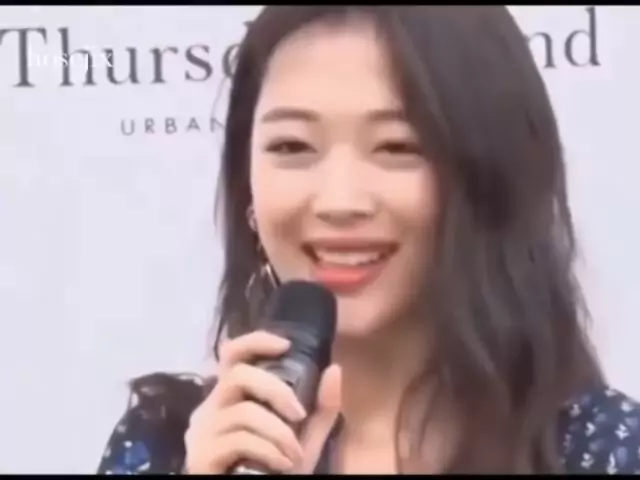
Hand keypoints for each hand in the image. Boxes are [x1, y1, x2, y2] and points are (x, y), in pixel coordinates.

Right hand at [184, 330, 341, 473]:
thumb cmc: (275, 468)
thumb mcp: (305, 437)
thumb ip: (321, 407)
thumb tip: (335, 369)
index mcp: (231, 396)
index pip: (231, 353)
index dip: (255, 342)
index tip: (285, 345)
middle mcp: (210, 407)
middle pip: (237, 374)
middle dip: (275, 390)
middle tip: (299, 413)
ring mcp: (202, 431)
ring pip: (243, 411)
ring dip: (279, 433)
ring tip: (294, 454)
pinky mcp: (201, 455)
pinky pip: (240, 440)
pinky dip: (269, 451)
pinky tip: (281, 465)